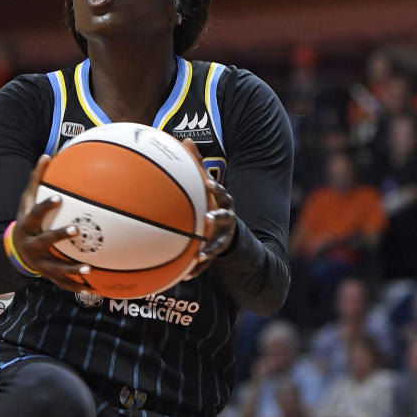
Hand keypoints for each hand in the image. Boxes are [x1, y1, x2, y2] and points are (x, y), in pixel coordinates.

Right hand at [11, 156, 91, 293]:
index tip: (58, 198)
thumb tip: (47, 155)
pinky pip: (62, 283)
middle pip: (44, 241)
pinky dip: (76, 287)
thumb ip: (37, 180)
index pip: (35, 214)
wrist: (15, 252)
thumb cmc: (27, 221)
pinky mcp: (47, 276)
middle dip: (59, 236)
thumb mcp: (27, 202)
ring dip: (71, 269)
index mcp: (27, 226)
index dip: (45, 206)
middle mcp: (31, 245)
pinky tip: (92, 289)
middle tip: (76, 229)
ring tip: (89, 268)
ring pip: (55, 268)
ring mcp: (39, 263)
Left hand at [181, 139, 235, 277]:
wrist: (231, 236)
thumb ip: (197, 166)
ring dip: (209, 250)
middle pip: (224, 219)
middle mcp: (226, 221)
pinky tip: (186, 276)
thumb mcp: (206, 188)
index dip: (217, 189)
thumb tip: (185, 140)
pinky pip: (206, 265)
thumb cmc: (211, 205)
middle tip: (209, 218)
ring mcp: (222, 239)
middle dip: (218, 218)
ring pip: (217, 245)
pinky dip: (196, 270)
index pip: (222, 195)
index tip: (209, 184)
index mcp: (222, 204)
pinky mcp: (215, 255)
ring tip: (200, 255)